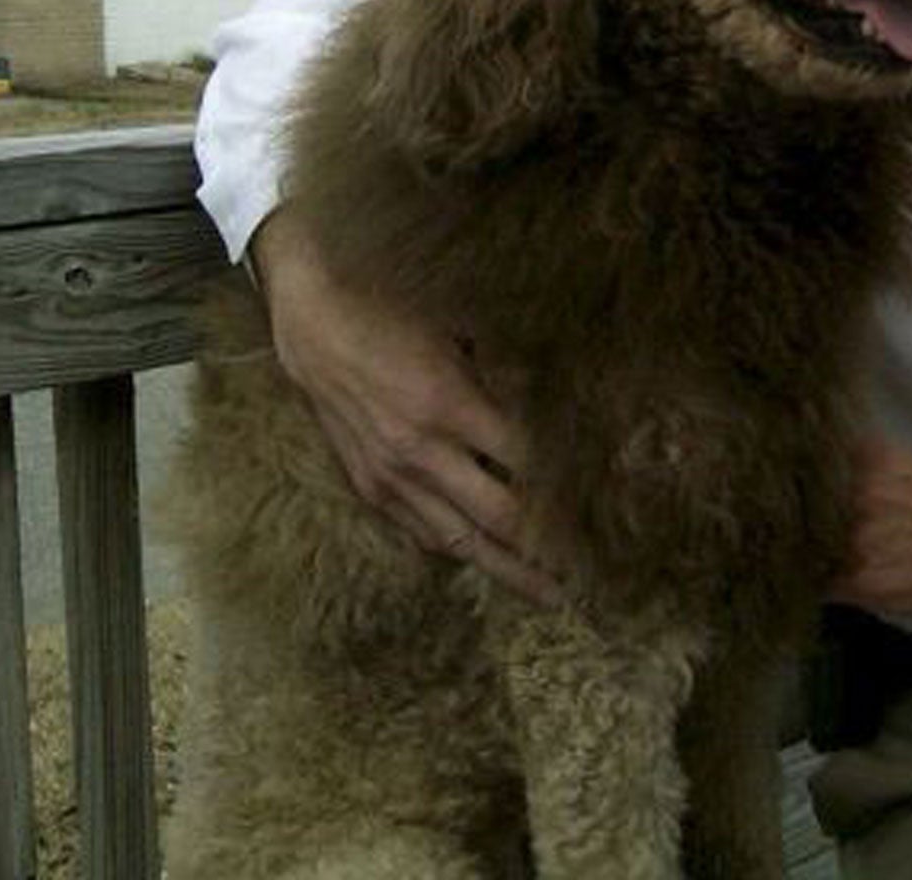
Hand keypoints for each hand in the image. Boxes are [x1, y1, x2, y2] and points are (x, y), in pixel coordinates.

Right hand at [250, 209, 559, 603]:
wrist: (313, 329)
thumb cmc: (394, 319)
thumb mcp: (459, 336)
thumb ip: (503, 377)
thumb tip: (554, 408)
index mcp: (449, 406)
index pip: (524, 464)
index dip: (563, 489)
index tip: (598, 507)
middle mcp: (421, 452)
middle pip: (499, 516)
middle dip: (546, 548)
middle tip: (588, 570)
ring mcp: (392, 478)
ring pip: (459, 540)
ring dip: (506, 569)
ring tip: (545, 592)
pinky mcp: (369, 488)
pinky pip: (420, 533)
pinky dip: (455, 551)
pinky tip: (483, 562)